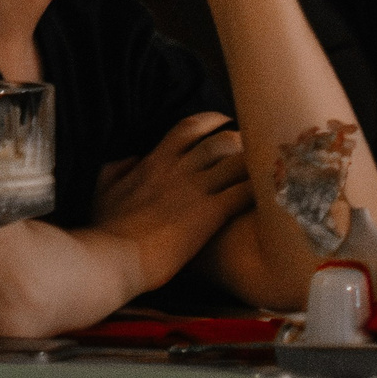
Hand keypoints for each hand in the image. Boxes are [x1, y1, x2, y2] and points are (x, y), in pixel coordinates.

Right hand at [92, 112, 256, 289]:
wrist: (113, 257)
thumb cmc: (106, 229)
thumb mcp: (104, 191)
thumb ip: (118, 170)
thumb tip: (131, 160)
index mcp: (155, 161)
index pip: (188, 128)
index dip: (211, 120)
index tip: (224, 120)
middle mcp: (180, 169)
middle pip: (222, 141)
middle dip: (243, 141)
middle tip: (255, 150)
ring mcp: (196, 189)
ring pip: (238, 161)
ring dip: (256, 164)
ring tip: (269, 170)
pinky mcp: (210, 214)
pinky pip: (245, 192)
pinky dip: (261, 190)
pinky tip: (273, 195)